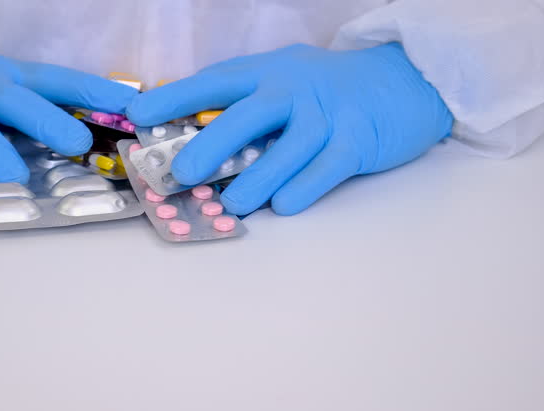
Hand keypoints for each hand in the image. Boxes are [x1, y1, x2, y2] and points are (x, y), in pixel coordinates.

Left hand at [127, 43, 452, 214]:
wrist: (405, 80)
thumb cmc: (330, 90)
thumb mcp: (285, 82)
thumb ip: (246, 106)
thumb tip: (191, 140)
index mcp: (269, 72)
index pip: (215, 82)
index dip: (175, 97)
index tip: (138, 116)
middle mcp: (295, 88)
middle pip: (249, 114)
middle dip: (212, 143)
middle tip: (182, 172)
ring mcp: (329, 113)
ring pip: (290, 145)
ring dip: (258, 176)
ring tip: (232, 204)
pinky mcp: (359, 139)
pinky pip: (329, 165)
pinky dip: (306, 186)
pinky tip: (284, 206)